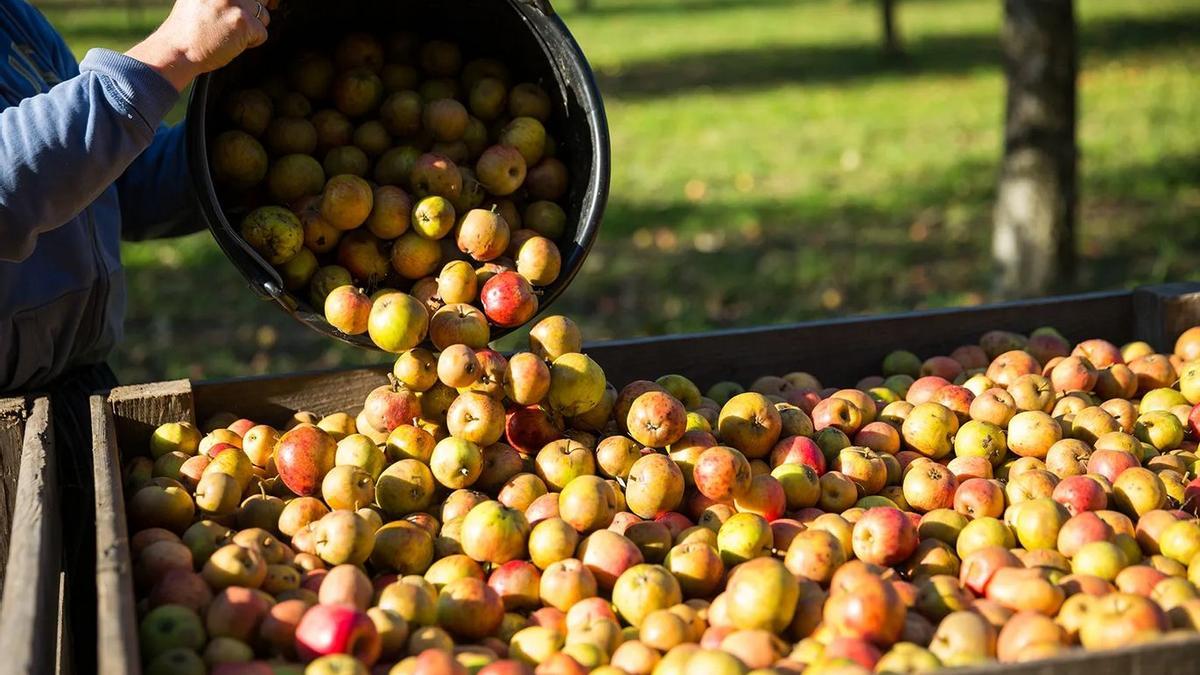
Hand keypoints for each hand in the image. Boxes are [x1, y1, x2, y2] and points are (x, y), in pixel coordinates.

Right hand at [126, 0, 278, 91]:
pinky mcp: (244, 22)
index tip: (252, 6)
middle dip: (255, 11)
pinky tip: (232, 44)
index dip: (252, 0)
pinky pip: (262, 33)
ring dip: (253, 28)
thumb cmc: (186, 30)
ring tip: (231, 35)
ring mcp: (236, 3)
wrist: (176, 50)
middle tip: (239, 24)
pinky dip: (252, 43)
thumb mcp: (198, 0)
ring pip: (264, 15)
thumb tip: (245, 0)